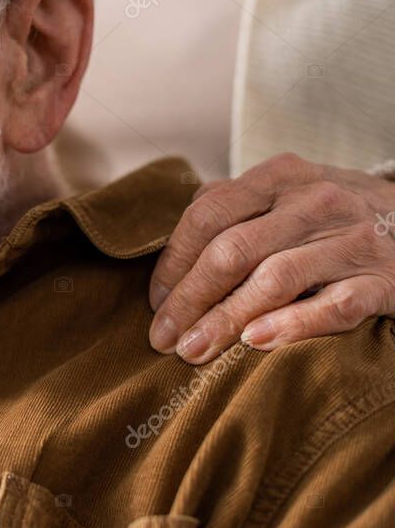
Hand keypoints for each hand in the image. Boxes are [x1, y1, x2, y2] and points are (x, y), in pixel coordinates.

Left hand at [148, 153, 394, 363]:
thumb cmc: (330, 217)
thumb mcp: (285, 193)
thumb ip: (231, 206)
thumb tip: (171, 251)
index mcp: (279, 177)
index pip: (207, 215)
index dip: (173, 262)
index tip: (156, 301)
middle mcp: (315, 202)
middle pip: (232, 251)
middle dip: (189, 299)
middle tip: (163, 337)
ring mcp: (352, 240)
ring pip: (274, 279)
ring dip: (225, 319)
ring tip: (193, 350)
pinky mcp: (385, 280)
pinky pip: (335, 305)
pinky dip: (293, 325)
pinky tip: (256, 343)